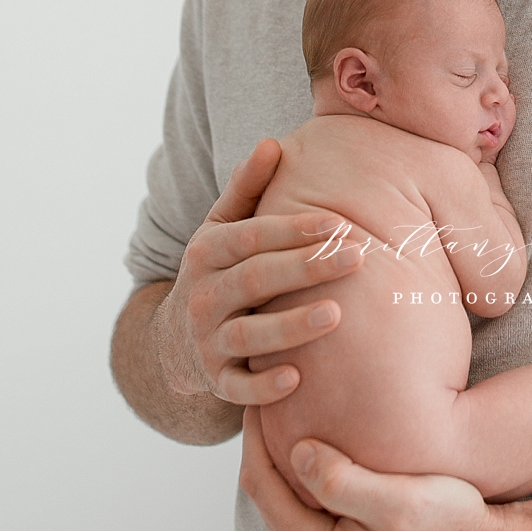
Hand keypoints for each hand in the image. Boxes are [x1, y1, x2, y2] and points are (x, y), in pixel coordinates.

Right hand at [153, 138, 361, 407]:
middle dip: (306, 268)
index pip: (252, 236)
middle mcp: (203, 295)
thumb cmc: (219, 271)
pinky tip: (297, 379)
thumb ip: (247, 188)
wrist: (173, 341)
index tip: (340, 223)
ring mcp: (207, 341)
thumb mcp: (221, 227)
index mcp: (207, 251)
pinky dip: (263, 387)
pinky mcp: (216, 381)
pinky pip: (238, 388)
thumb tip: (272, 143)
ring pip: (247, 336)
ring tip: (336, 315)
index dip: (294, 229)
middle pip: (255, 280)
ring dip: (290, 327)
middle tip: (358, 257)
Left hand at [239, 406, 515, 530]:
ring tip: (284, 407)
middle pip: (265, 491)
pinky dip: (304, 469)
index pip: (261, 484)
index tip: (259, 391)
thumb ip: (342, 481)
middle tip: (265, 391)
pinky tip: (318, 436)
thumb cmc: (447, 525)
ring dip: (281, 454)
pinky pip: (305, 504)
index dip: (254, 435)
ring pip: (283, 497)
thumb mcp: (397, 501)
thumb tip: (296, 450)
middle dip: (262, 442)